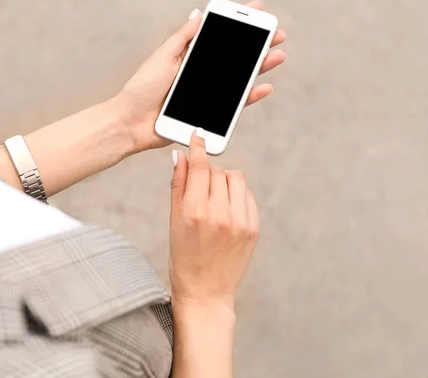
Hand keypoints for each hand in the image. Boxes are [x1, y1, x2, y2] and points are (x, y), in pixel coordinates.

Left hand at [117, 0, 286, 152]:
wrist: (131, 123)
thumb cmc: (141, 90)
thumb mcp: (162, 57)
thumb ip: (182, 38)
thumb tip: (199, 14)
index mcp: (188, 58)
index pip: (217, 38)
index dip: (237, 27)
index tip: (257, 14)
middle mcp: (198, 75)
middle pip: (233, 58)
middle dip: (256, 46)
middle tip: (276, 35)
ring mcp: (204, 94)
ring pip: (237, 80)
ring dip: (258, 68)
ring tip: (277, 56)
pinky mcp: (206, 114)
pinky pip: (233, 105)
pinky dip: (249, 97)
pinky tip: (262, 86)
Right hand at [169, 129, 259, 312]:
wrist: (205, 291)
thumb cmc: (184, 257)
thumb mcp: (174, 221)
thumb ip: (178, 185)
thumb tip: (180, 156)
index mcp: (194, 212)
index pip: (200, 167)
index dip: (198, 148)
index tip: (198, 136)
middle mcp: (219, 214)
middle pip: (218, 171)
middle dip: (208, 173)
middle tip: (200, 189)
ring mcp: (240, 221)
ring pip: (236, 179)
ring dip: (224, 181)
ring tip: (214, 199)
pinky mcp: (253, 228)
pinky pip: (247, 196)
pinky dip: (236, 197)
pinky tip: (226, 213)